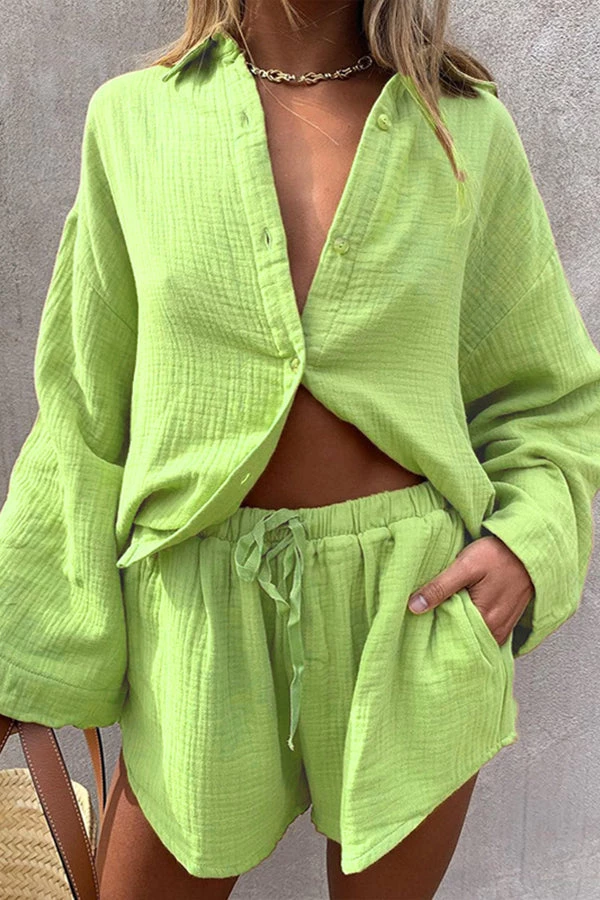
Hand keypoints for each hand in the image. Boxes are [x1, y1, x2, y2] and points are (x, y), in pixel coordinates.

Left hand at [407, 535, 533, 646]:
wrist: (527, 550)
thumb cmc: (497, 555)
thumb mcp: (465, 566)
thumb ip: (440, 587)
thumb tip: (413, 607)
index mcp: (484, 622)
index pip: (451, 638)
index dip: (433, 632)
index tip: (417, 625)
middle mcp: (495, 632)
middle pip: (462, 640)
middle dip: (444, 632)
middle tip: (425, 622)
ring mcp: (502, 630)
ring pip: (473, 637)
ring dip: (458, 629)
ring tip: (441, 617)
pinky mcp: (506, 624)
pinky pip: (484, 633)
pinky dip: (471, 627)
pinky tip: (460, 615)